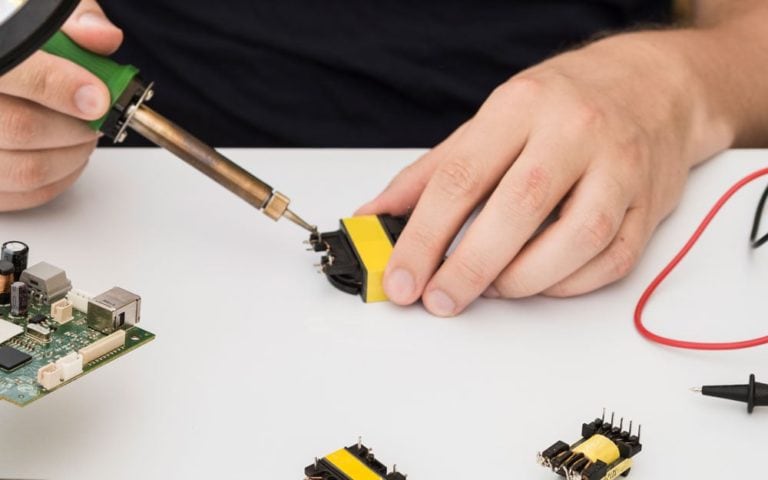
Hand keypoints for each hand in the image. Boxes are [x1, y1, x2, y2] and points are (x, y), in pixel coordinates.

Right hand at [0, 0, 122, 211]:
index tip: (98, 96)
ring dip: (73, 155)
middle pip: (24, 128)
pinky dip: (60, 179)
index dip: (61, 87)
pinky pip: (24, 194)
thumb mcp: (39, 14)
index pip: (18, 74)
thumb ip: (73, 22)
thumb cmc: (17, 43)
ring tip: (85, 133)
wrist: (5, 69)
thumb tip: (102, 38)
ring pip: (27, 169)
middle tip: (98, 116)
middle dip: (78, 126)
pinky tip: (68, 154)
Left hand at [358, 32, 731, 314]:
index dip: (423, 238)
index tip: (402, 280)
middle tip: (440, 299)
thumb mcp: (489, 121)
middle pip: (518, 209)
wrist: (652, 85)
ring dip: (525, 280)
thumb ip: (431, 173)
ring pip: (577, 239)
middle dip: (469, 267)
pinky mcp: (649, 204)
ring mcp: (620, 166)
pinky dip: (569, 284)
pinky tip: (540, 283)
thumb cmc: (562, 103)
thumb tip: (376, 218)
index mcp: (521, 106)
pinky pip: (612, 259)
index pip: (461, 178)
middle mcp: (574, 131)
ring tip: (493, 288)